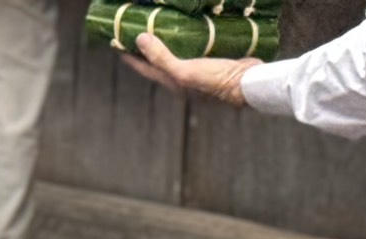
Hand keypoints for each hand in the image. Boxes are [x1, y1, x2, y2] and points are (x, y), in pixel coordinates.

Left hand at [121, 33, 256, 103]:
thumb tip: (140, 39)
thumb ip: (162, 57)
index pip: (144, 68)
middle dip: (146, 48)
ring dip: (168, 42)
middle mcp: (183, 79)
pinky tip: (192, 28)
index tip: (115, 41)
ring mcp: (199, 72)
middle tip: (137, 29)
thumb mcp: (185, 71)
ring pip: (177, 54)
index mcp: (173, 82)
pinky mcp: (214, 62)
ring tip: (161, 26)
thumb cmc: (216, 81)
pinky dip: (189, 39)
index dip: (129, 56)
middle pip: (158, 61)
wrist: (249, 85)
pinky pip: (196, 48)